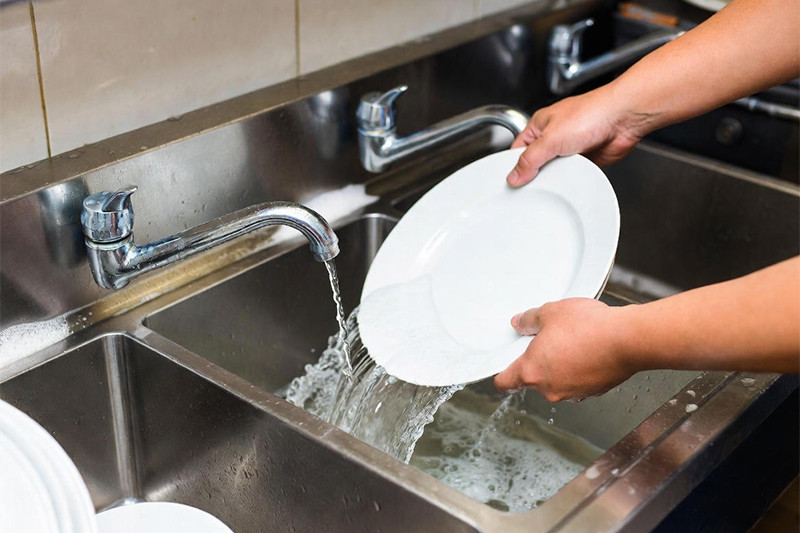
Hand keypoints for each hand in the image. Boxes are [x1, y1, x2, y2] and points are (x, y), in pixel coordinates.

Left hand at [494, 298, 636, 401]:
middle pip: (533, 379)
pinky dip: (581, 368)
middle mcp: (550, 389)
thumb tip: (520, 323)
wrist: (627, 340)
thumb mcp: (550, 312)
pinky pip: (579, 380)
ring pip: (558, 379)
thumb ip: (529, 319)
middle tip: (549, 339)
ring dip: (561, 364)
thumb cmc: (588, 327)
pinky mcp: (594, 391)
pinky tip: (590, 349)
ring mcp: (573, 392)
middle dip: (539, 361)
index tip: (504, 367)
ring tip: (574, 341)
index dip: (502, 375)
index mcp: (531, 371)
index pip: (505, 383)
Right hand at [506, 85, 651, 187]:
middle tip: (530, 189)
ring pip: (555, 171)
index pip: (518, 150)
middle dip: (535, 175)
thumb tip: (514, 175)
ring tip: (553, 184)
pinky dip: (571, 179)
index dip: (513, 166)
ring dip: (556, 177)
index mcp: (540, 126)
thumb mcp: (550, 139)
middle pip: (536, 163)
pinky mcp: (586, 159)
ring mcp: (570, 148)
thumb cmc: (591, 113)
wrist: (623, 118)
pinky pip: (573, 174)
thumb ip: (530, 160)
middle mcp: (554, 136)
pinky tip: (570, 182)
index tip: (511, 182)